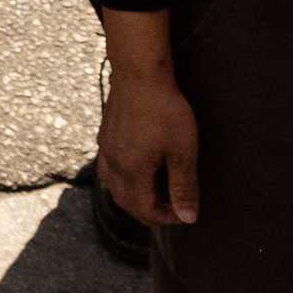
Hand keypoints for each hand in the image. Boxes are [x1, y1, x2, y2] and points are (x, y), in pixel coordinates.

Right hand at [94, 20, 200, 228]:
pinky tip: (131, 171)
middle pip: (126, 202)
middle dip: (147, 212)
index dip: (165, 218)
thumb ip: (184, 186)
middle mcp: (113, 166)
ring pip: (112, 186)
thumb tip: (188, 218)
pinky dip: (120, 180)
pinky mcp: (104, 136)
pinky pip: (107, 169)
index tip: (184, 214)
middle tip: (169, 211)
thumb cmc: (164, 110)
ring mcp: (105, 150)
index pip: (145, 210)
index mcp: (132, 173)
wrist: (139, 74)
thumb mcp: (182, 150)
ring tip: (151, 195)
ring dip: (132, 198)